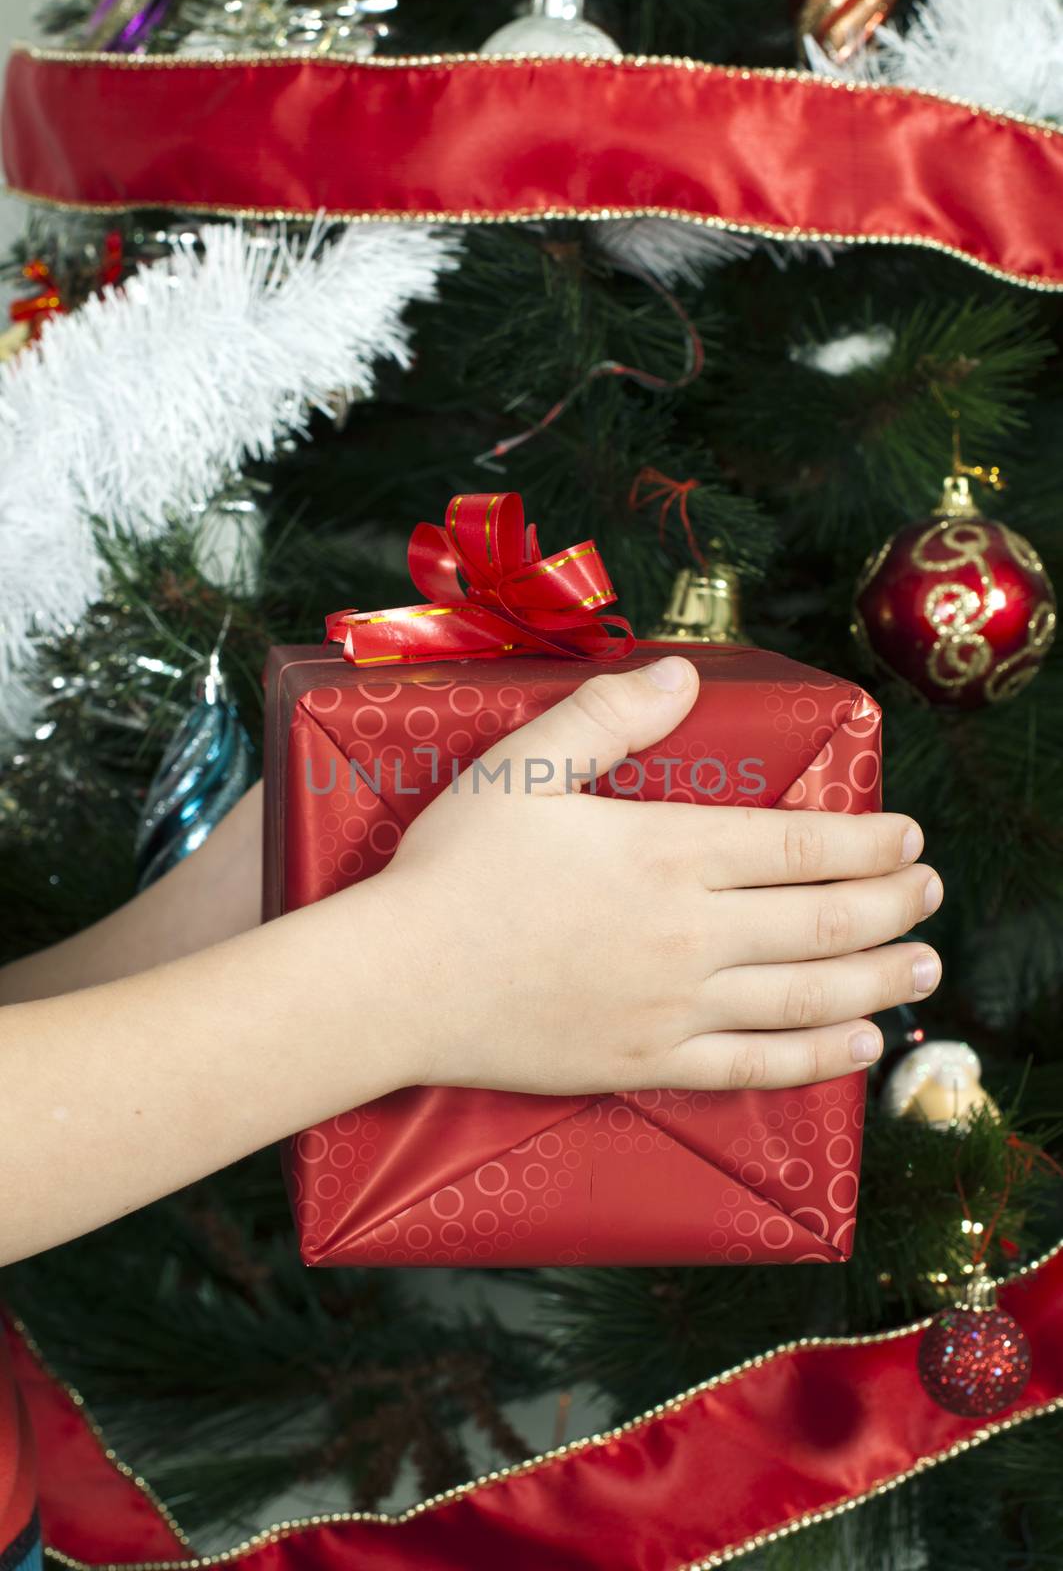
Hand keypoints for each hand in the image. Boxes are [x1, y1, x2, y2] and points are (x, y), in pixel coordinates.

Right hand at [376, 655, 941, 1094]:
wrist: (399, 982)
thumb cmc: (453, 869)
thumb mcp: (522, 768)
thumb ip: (609, 715)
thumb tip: (684, 677)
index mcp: (668, 853)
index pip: (801, 846)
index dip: (868, 842)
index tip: (910, 836)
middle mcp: (690, 933)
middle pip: (823, 922)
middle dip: (893, 905)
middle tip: (931, 892)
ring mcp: (674, 1007)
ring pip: (807, 995)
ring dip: (879, 980)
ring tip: (924, 967)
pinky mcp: (647, 1063)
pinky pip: (753, 1066)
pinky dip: (817, 1058)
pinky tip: (857, 1045)